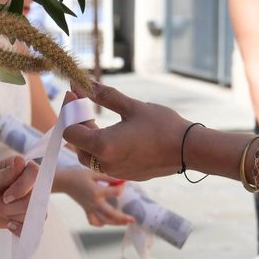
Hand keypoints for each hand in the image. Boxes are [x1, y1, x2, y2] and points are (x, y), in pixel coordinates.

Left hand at [0, 156, 38, 234]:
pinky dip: (19, 228)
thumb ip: (4, 175)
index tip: (5, 197)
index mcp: (18, 168)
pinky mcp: (22, 215)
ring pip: (33, 213)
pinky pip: (30, 225)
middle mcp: (26, 183)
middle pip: (35, 198)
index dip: (23, 187)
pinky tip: (7, 225)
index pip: (34, 173)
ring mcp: (25, 200)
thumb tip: (21, 161)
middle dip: (13, 207)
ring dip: (12, 216)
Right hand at [55, 167, 134, 226]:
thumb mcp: (93, 172)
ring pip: (104, 220)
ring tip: (125, 223)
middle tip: (133, 219)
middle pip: (111, 214)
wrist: (63, 181)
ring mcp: (90, 208)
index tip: (123, 183)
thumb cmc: (78, 175)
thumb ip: (107, 177)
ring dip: (115, 223)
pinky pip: (93, 221)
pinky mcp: (86, 210)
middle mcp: (94, 202)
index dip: (121, 188)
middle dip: (123, 218)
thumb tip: (121, 180)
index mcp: (97, 191)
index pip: (115, 192)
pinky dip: (100, 223)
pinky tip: (106, 222)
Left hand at [63, 84, 189, 180]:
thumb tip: (83, 84)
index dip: (69, 112)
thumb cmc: (162, 125)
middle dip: (77, 123)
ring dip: (87, 137)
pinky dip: (100, 147)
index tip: (74, 96)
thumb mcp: (131, 106)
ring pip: (88, 155)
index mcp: (103, 145)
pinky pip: (103, 162)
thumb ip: (104, 96)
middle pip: (76, 144)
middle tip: (85, 104)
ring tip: (96, 119)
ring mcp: (115, 171)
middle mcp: (105, 163)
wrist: (189, 150)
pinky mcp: (125, 174)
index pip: (70, 131)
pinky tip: (111, 133)